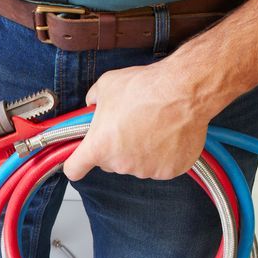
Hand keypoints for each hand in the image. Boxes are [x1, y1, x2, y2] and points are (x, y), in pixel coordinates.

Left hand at [62, 59, 227, 180]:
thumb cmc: (145, 87)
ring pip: (136, 164)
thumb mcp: (106, 86)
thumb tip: (92, 105)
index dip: (75, 165)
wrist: (183, 91)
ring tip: (153, 127)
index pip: (74, 169)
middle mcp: (120, 164)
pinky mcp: (169, 171)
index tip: (79, 161)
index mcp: (99, 147)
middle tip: (130, 126)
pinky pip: (161, 166)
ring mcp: (146, 170)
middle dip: (116, 148)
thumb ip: (93, 101)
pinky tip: (169, 135)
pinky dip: (164, 155)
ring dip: (141, 151)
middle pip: (110, 163)